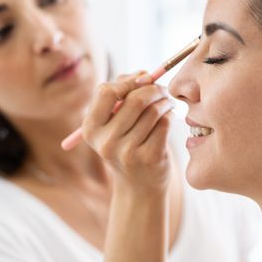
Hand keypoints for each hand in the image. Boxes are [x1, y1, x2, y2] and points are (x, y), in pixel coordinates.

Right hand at [82, 72, 174, 194]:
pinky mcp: (149, 158)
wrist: (139, 186)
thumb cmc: (127, 143)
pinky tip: (169, 119)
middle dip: (154, 89)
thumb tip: (145, 75)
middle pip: (134, 100)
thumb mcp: (115, 121)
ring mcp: (126, 152)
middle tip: (162, 90)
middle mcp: (105, 142)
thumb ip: (125, 92)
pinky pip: (165, 124)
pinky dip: (170, 116)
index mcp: (91, 129)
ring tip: (167, 104)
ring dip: (165, 102)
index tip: (141, 80)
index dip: (127, 81)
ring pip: (153, 111)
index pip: (105, 91)